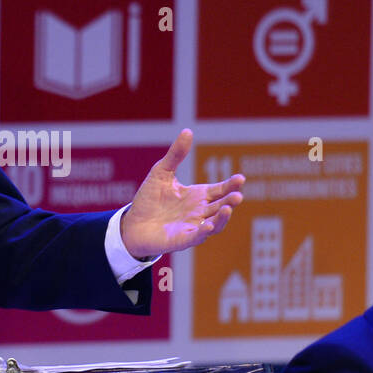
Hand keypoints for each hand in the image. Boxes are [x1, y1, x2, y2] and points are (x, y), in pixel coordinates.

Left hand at [120, 129, 244, 258]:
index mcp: (198, 196)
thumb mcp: (161, 172)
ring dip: (222, 218)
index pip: (220, 190)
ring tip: (227, 208)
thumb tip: (188, 131)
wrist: (131, 223)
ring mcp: (192, 227)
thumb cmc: (149, 199)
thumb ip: (176, 155)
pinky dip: (203, 232)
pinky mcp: (181, 240)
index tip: (240, 179)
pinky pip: (195, 237)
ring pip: (214, 224)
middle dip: (230, 201)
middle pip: (220, 206)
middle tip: (238, 195)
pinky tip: (208, 225)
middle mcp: (199, 212)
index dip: (231, 185)